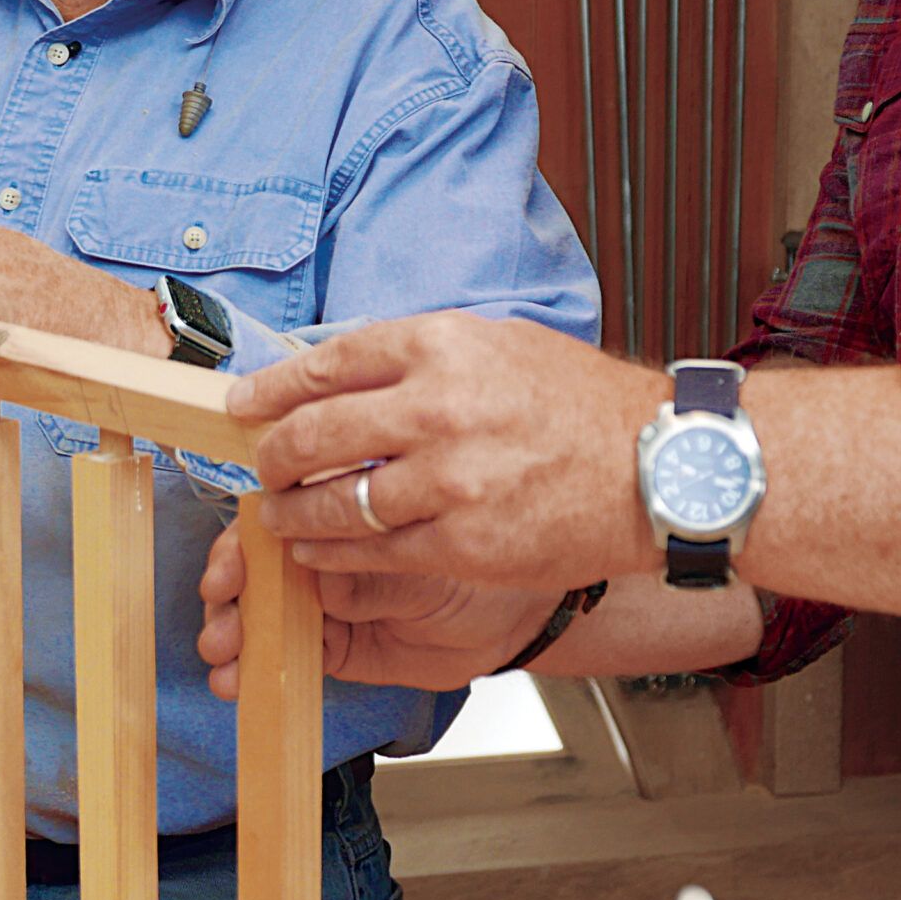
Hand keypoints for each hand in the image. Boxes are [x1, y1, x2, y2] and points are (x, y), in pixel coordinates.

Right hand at [195, 522, 559, 698]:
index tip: (229, 566)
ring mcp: (323, 599)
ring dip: (230, 628)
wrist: (515, 615)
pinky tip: (233, 679)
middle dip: (227, 586)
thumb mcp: (425, 560)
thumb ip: (367, 570)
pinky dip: (250, 668)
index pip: (276, 516)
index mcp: (340, 506)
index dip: (244, 542)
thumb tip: (305, 567)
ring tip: (223, 649)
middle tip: (221, 606)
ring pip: (258, 610)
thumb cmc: (481, 558)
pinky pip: (280, 656)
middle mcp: (323, 548)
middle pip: (254, 563)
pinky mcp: (331, 646)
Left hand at [230, 313, 670, 590]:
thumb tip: (339, 372)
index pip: (328, 363)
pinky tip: (320, 552)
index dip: (273, 388)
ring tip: (281, 516)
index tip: (245, 403)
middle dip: (272, 456)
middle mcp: (439, 408)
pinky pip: (373, 553)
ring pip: (335, 503)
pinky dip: (333, 555)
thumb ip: (420, 356)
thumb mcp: (498, 344)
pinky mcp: (463, 542)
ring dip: (293, 514)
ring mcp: (450, 480)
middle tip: (260, 466)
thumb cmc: (581, 405)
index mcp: (442, 346)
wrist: (655, 468)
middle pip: (316, 434)